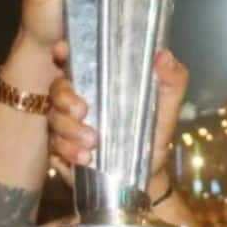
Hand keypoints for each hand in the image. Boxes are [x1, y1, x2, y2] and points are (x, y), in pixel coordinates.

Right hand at [48, 49, 189, 195]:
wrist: (147, 174)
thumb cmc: (153, 134)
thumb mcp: (167, 108)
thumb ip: (172, 82)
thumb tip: (165, 56)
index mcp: (100, 83)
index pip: (75, 61)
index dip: (63, 53)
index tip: (62, 51)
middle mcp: (78, 101)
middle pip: (57, 90)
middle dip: (65, 99)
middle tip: (82, 111)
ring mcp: (66, 126)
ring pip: (54, 120)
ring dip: (70, 131)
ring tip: (92, 143)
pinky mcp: (61, 151)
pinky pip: (54, 148)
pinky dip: (68, 152)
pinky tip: (85, 159)